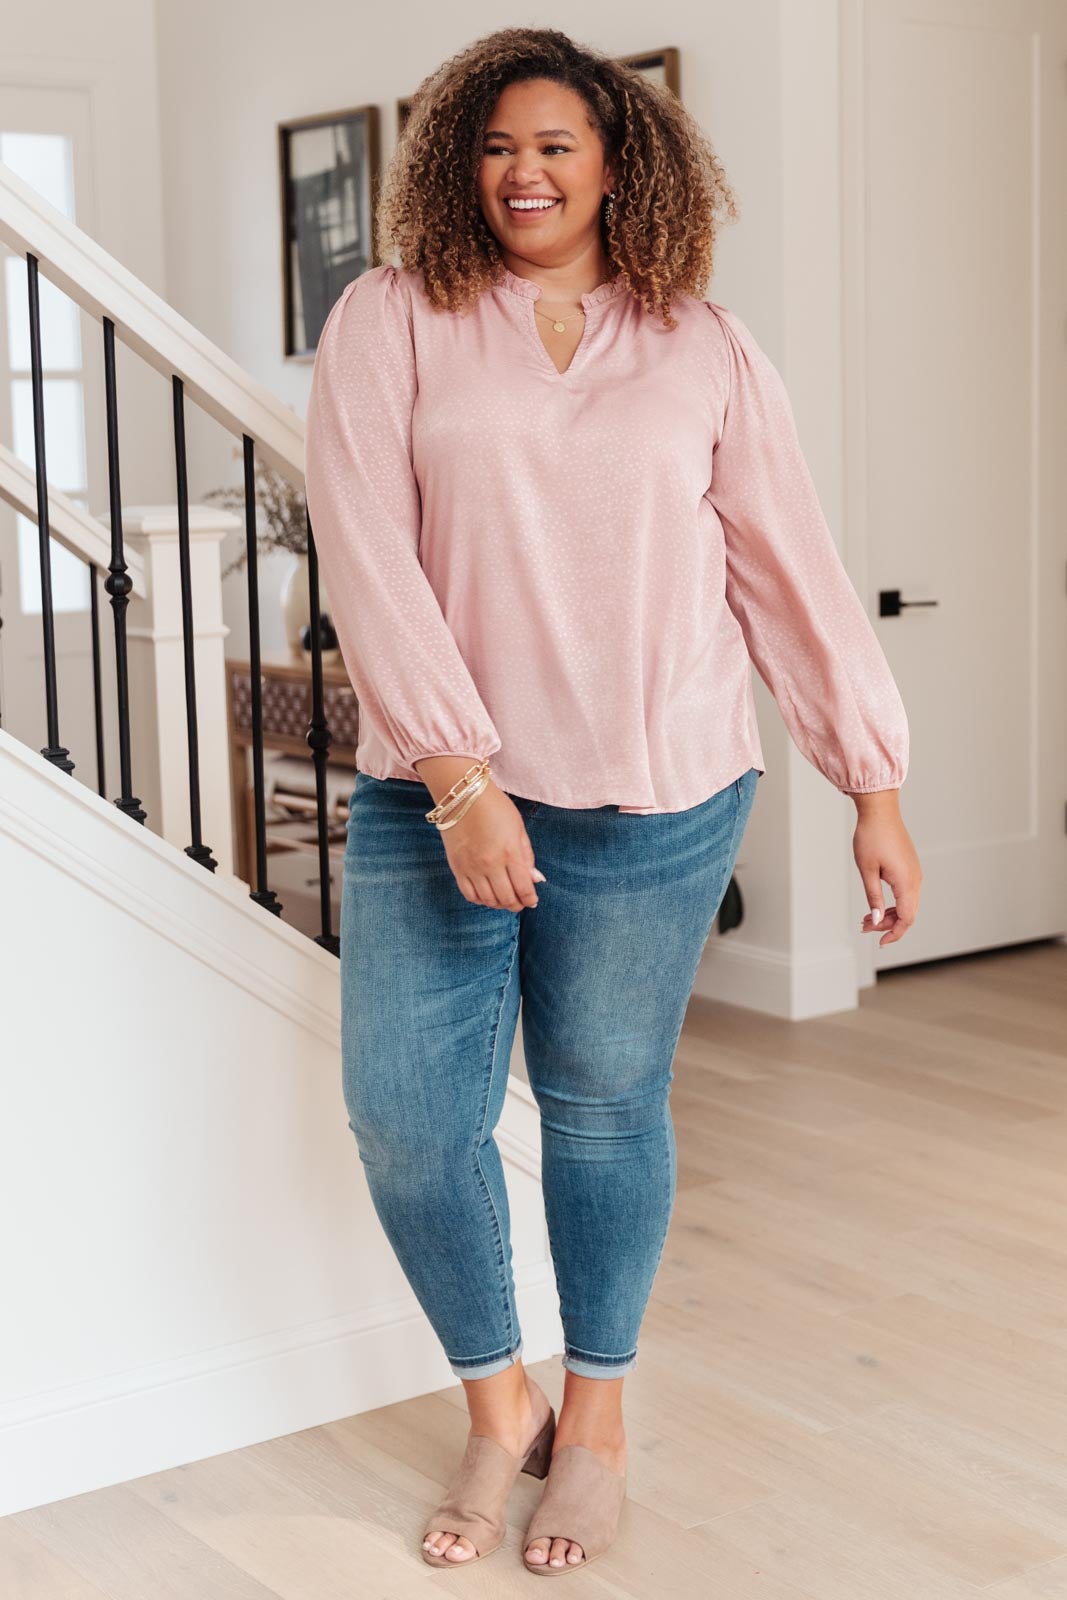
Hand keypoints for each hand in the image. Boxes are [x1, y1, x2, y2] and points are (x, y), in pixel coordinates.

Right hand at [412, 757, 543, 910]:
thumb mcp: (519, 828)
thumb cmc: (495, 808)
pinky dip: (480, 900)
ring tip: (505, 899)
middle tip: (520, 902)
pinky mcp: (457, 867)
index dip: (530, 899)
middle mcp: (490, 864)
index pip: (523, 888)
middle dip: (516, 904)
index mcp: (510, 852)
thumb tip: (535, 880)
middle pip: (506, 898)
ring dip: (499, 904)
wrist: (463, 795)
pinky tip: (487, 895)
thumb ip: (527, 856)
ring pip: (488, 900)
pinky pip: (469, 894)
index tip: (532, 901)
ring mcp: (471, 867)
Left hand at [849, 789, 921, 945]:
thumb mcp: (867, 870)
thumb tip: (877, 920)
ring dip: (890, 914)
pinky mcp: (910, 867)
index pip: (907, 918)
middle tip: (865, 927)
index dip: (894, 933)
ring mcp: (914, 872)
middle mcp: (915, 879)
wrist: (880, 811)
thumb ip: (873, 897)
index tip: (879, 941)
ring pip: (908, 904)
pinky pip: (906, 892)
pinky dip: (893, 902)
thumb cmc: (871, 837)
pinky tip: (877, 904)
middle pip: (908, 913)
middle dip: (888, 925)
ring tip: (867, 917)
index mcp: (906, 882)